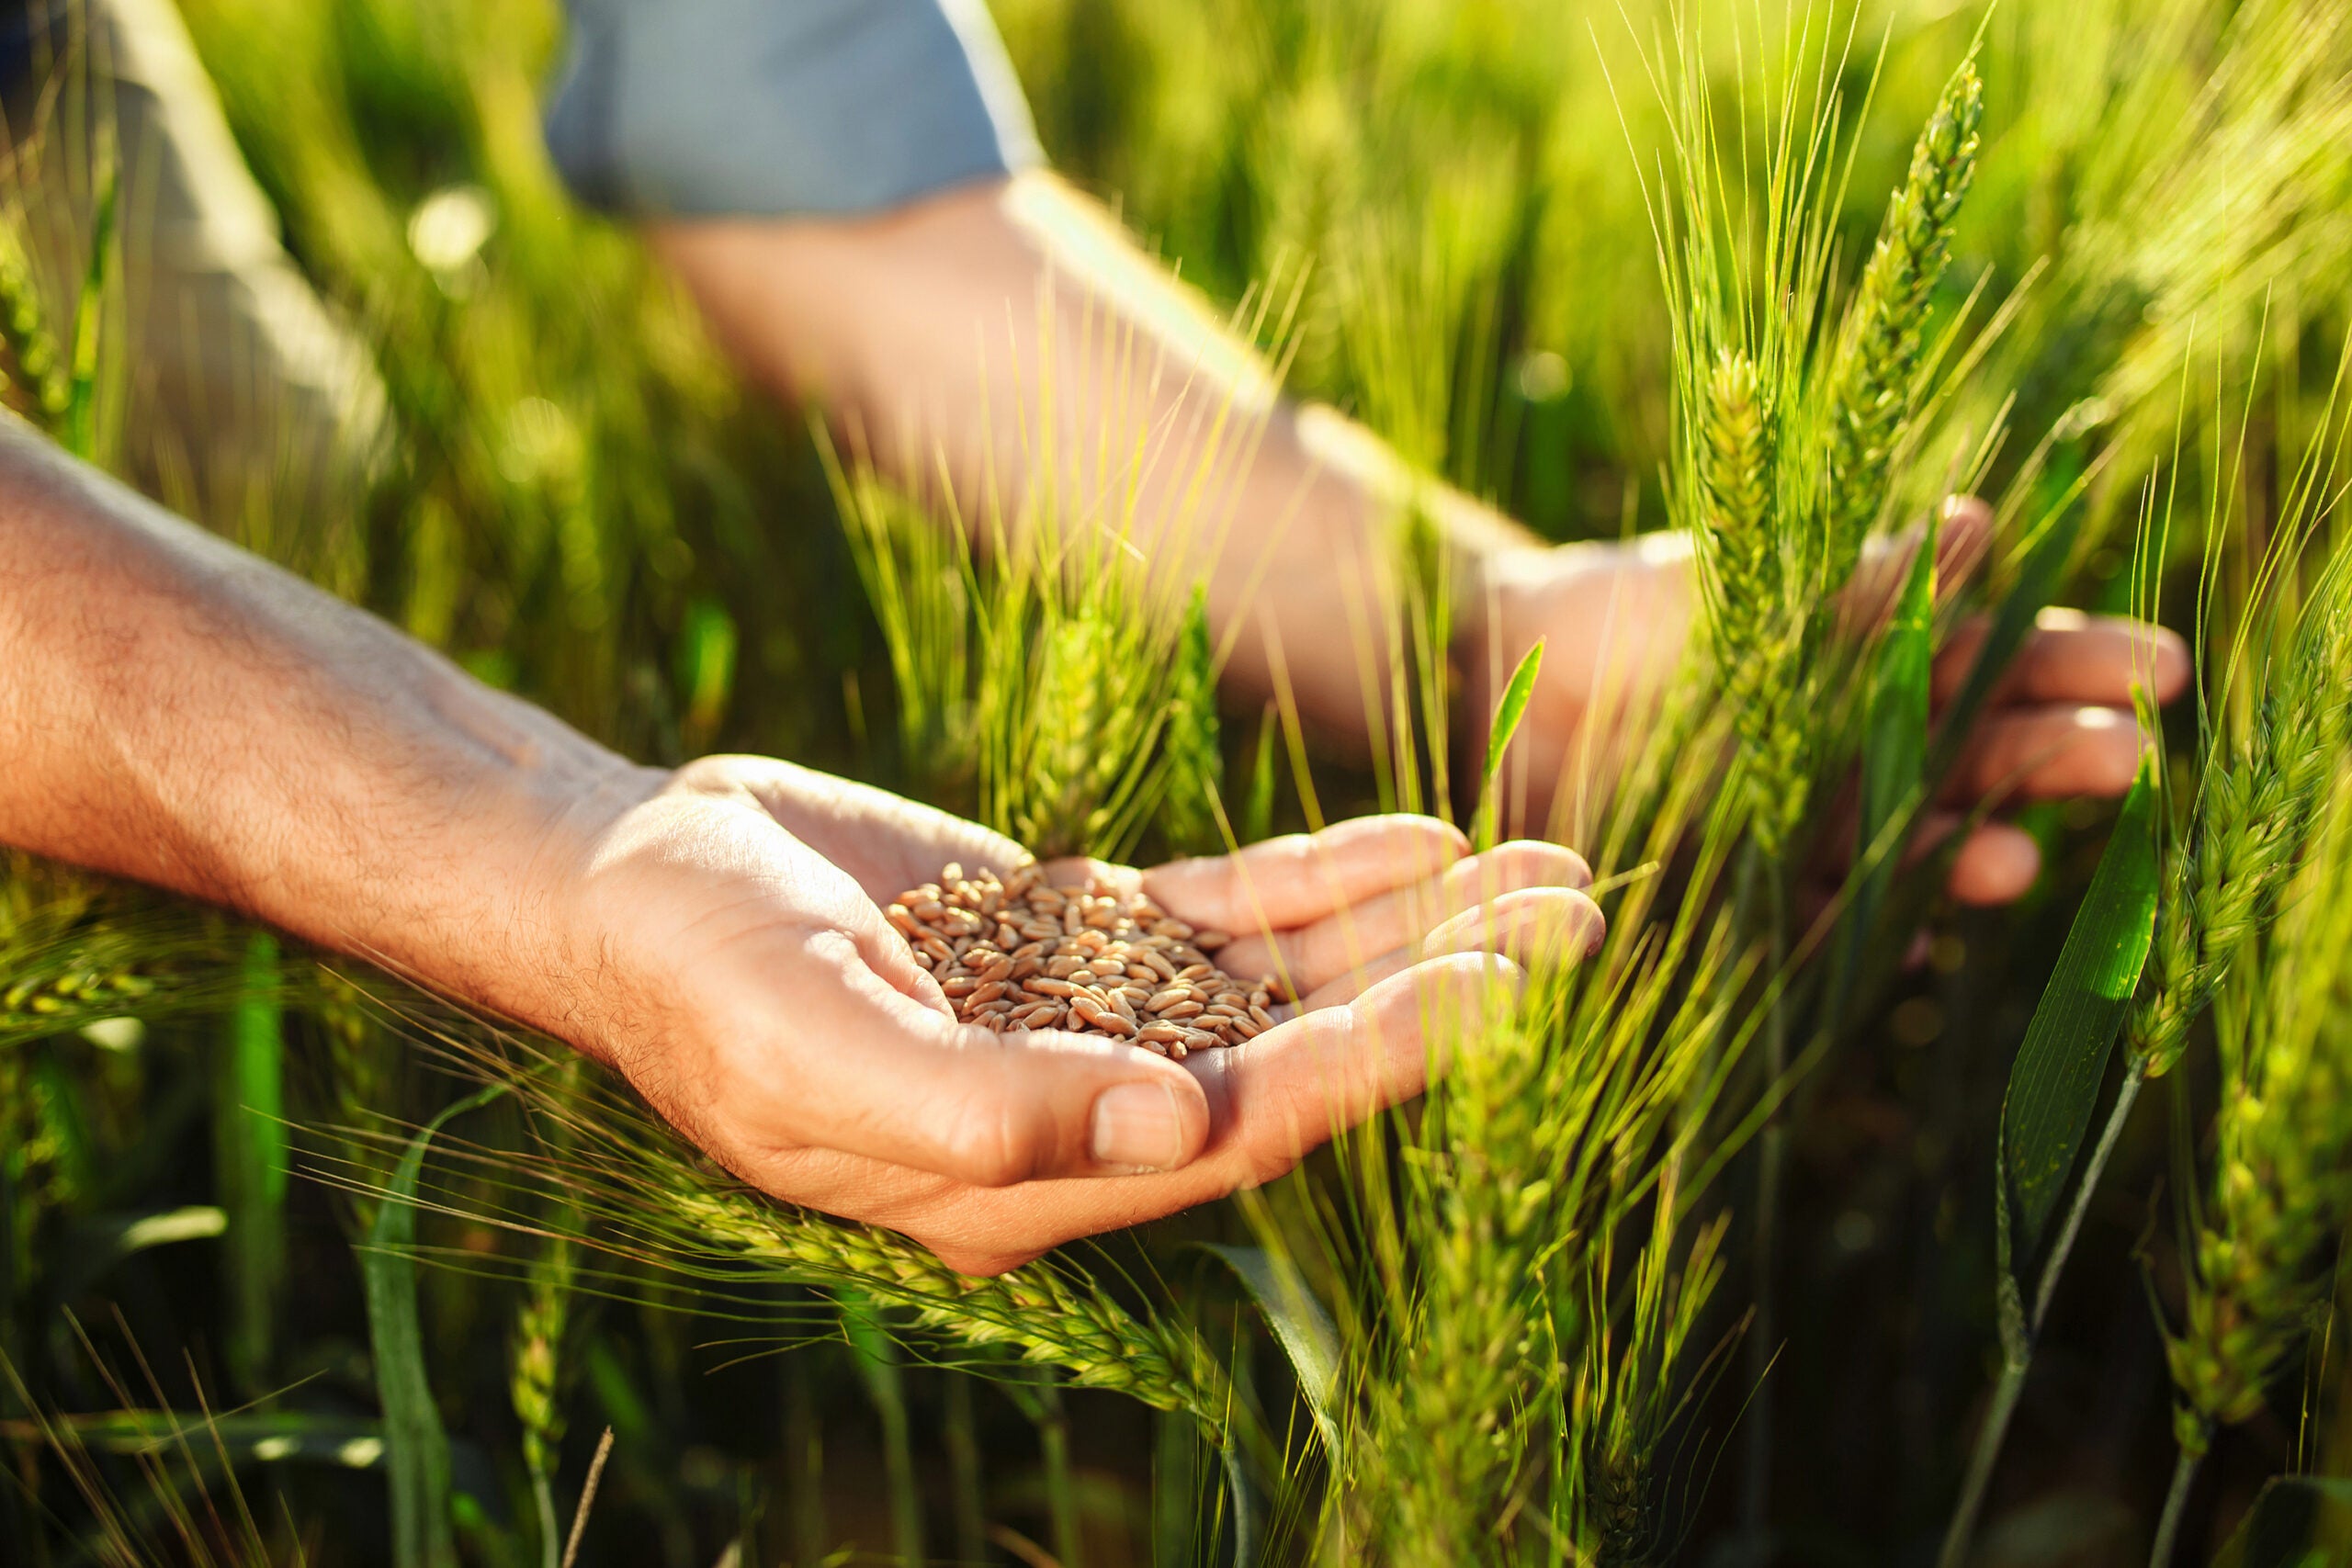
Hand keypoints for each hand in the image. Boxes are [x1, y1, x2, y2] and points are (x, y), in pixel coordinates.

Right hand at [542, 756, 1601, 1273]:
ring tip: (1546, 873)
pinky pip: (1221, 907)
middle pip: (1298, 1053)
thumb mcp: (814, 1052)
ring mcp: (1082, 1016)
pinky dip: (1317, 877)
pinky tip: (1413, 836)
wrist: (632, 879)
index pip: (1246, 1123)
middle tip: (1583, 919)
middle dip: (1440, 992)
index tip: (1506, 992)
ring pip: (1282, 978)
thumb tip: (1179, 1130)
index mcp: (1028, 1176)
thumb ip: (987, 1108)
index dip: (1380, 1060)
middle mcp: (1081, 1109)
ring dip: (1409, 927)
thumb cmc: (699, 977)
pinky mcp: (1070, 931)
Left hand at [1468, 498, 2189, 904]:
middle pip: (1985, 762)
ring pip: (1916, 853)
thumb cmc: (1637, 607)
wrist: (1506, 672)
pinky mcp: (1746, 891)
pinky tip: (1911, 942)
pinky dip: (1863, 938)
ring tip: (2012, 862)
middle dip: (2059, 762)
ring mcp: (1814, 825)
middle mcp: (1867, 750)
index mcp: (1886, 660)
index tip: (2161, 668)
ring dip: (1970, 861)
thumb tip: (1979, 524)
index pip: (2010, 662)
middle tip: (2128, 760)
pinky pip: (1822, 929)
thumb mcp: (1752, 579)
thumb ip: (1862, 578)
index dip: (2084, 666)